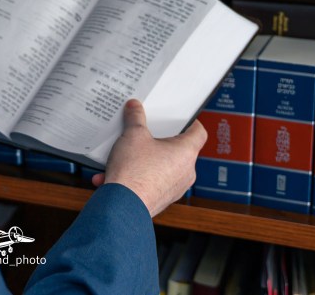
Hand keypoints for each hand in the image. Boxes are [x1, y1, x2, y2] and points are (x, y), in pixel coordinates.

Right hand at [94, 100, 206, 216]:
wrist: (123, 206)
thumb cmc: (134, 173)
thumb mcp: (132, 135)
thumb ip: (135, 118)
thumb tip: (135, 107)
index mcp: (185, 152)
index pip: (199, 132)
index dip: (192, 122)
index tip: (183, 119)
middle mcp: (186, 172)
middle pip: (178, 149)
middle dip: (159, 141)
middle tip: (145, 133)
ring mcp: (175, 188)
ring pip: (163, 167)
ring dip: (144, 161)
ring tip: (125, 156)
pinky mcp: (162, 199)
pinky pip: (152, 182)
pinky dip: (137, 176)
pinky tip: (115, 175)